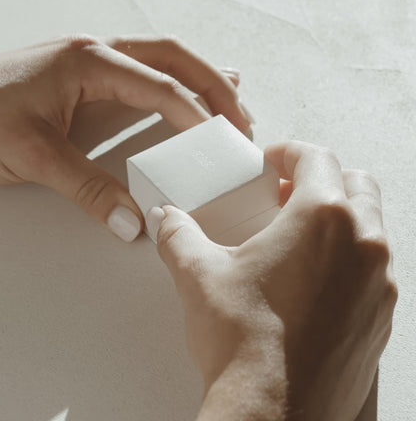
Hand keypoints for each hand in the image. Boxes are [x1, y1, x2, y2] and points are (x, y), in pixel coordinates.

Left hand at [0, 35, 248, 241]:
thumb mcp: (31, 156)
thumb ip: (86, 188)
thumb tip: (130, 222)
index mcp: (89, 61)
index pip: (161, 86)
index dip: (197, 116)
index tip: (223, 143)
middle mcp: (97, 51)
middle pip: (174, 58)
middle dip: (215, 86)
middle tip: (243, 118)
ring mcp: (93, 61)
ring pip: (163, 59)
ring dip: (201, 79)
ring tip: (234, 99)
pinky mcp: (86, 78)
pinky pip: (142, 73)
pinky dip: (174, 83)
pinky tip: (189, 91)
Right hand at [149, 141, 396, 419]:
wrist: (274, 418)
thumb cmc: (245, 344)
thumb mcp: (199, 276)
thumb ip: (178, 235)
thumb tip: (165, 219)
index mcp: (323, 219)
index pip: (317, 158)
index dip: (290, 152)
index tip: (273, 161)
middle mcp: (362, 245)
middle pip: (354, 183)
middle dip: (320, 179)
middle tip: (285, 195)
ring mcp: (378, 284)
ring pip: (370, 226)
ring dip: (337, 218)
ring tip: (296, 237)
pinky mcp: (380, 318)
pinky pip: (372, 267)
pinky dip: (348, 257)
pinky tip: (310, 279)